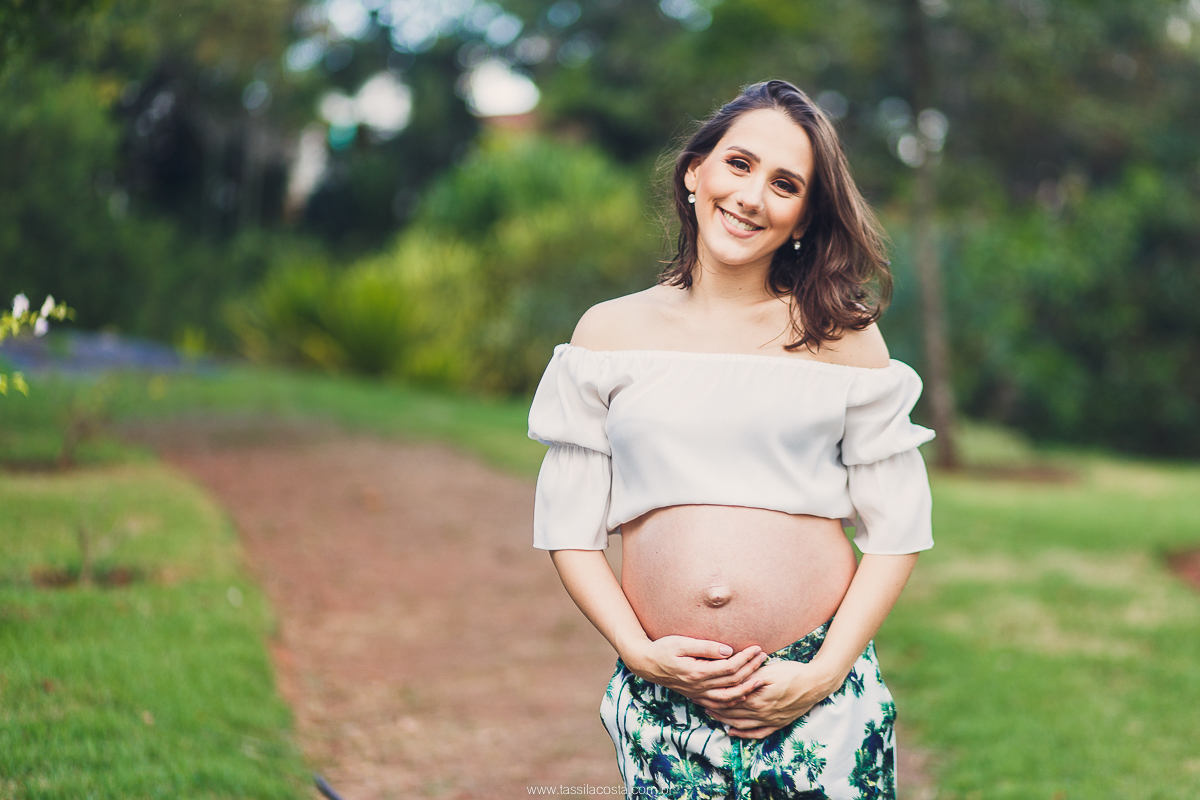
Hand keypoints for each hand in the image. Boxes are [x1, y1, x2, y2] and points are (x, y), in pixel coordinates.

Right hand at [623, 636, 767, 703]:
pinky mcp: (696, 696)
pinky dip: (733, 702)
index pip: (729, 667)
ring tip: (760, 679)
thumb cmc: (663, 648)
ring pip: (729, 698)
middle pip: (733, 682)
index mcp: (697, 672)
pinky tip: (742, 695)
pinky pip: (719, 705)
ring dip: (747, 689)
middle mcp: (699, 686)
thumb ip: (706, 647)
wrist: (646, 664)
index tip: (757, 648)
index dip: (746, 658)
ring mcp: (698, 694)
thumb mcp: (682, 642)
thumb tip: (729, 650)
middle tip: (764, 657)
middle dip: (751, 669)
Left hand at [696, 660, 838, 739]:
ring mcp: (769, 720)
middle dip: (713, 708)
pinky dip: (742, 734)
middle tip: (698, 703)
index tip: (700, 692)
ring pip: (740, 724)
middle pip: (731, 713)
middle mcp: (761, 712)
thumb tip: (732, 677)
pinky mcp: (778, 724)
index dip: (713, 697)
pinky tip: (732, 731)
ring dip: (724, 721)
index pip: (728, 700)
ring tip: (710, 716)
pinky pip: (757, 733)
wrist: (816, 683)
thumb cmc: (792, 672)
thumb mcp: (768, 670)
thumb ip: (749, 676)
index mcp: (756, 698)